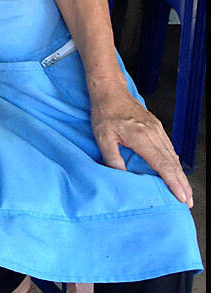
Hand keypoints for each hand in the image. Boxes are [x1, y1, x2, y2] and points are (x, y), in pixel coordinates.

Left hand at [90, 83, 192, 206]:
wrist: (110, 91)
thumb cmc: (105, 112)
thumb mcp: (102, 137)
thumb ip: (112, 157)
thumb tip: (121, 175)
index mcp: (142, 137)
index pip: (162, 165)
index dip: (173, 183)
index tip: (181, 197)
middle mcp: (154, 133)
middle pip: (173, 163)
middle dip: (182, 184)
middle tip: (188, 201)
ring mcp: (157, 130)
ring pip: (173, 156)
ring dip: (180, 175)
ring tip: (184, 191)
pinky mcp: (156, 127)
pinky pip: (169, 147)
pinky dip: (174, 162)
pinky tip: (176, 170)